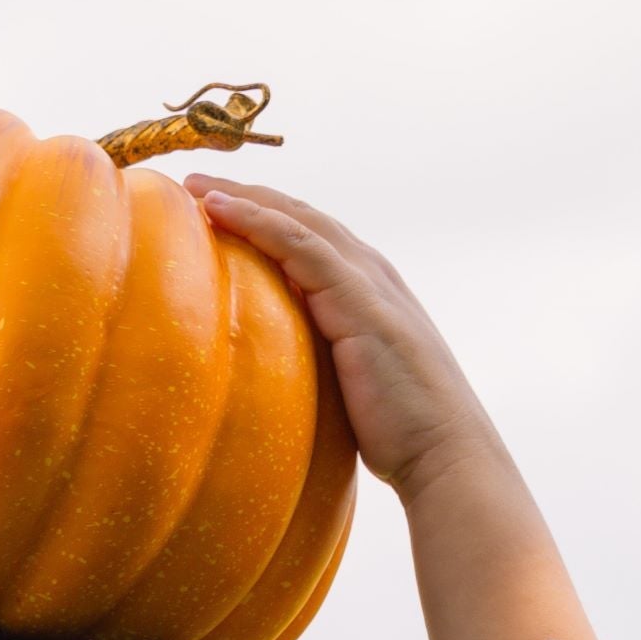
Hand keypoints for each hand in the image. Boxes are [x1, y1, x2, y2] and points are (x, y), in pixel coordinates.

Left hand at [188, 179, 503, 505]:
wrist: (446, 455)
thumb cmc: (401, 439)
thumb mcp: (354, 390)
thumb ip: (324, 369)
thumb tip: (278, 386)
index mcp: (372, 292)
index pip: (314, 239)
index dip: (267, 218)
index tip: (217, 210)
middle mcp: (372, 275)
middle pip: (301, 217)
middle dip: (250, 195)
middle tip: (195, 184)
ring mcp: (367, 283)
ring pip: (296, 220)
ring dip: (243, 197)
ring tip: (194, 187)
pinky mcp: (357, 301)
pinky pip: (298, 245)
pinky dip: (257, 221)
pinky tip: (218, 211)